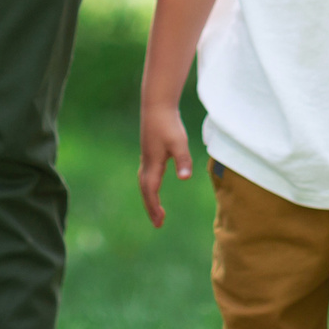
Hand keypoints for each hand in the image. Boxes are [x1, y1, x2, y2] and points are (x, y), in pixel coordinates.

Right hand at [138, 102, 194, 227]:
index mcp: (153, 164)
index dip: (154, 207)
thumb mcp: (179, 143)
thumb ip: (183, 160)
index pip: (151, 191)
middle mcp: (147, 162)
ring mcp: (146, 156)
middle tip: (158, 223)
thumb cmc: (168, 124)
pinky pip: (146, 174)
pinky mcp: (149, 150)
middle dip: (151, 207)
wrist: (156, 105)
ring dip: (149, 197)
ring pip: (144, 182)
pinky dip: (149, 185)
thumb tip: (185, 178)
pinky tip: (154, 185)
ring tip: (156, 209)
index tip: (160, 222)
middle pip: (145, 190)